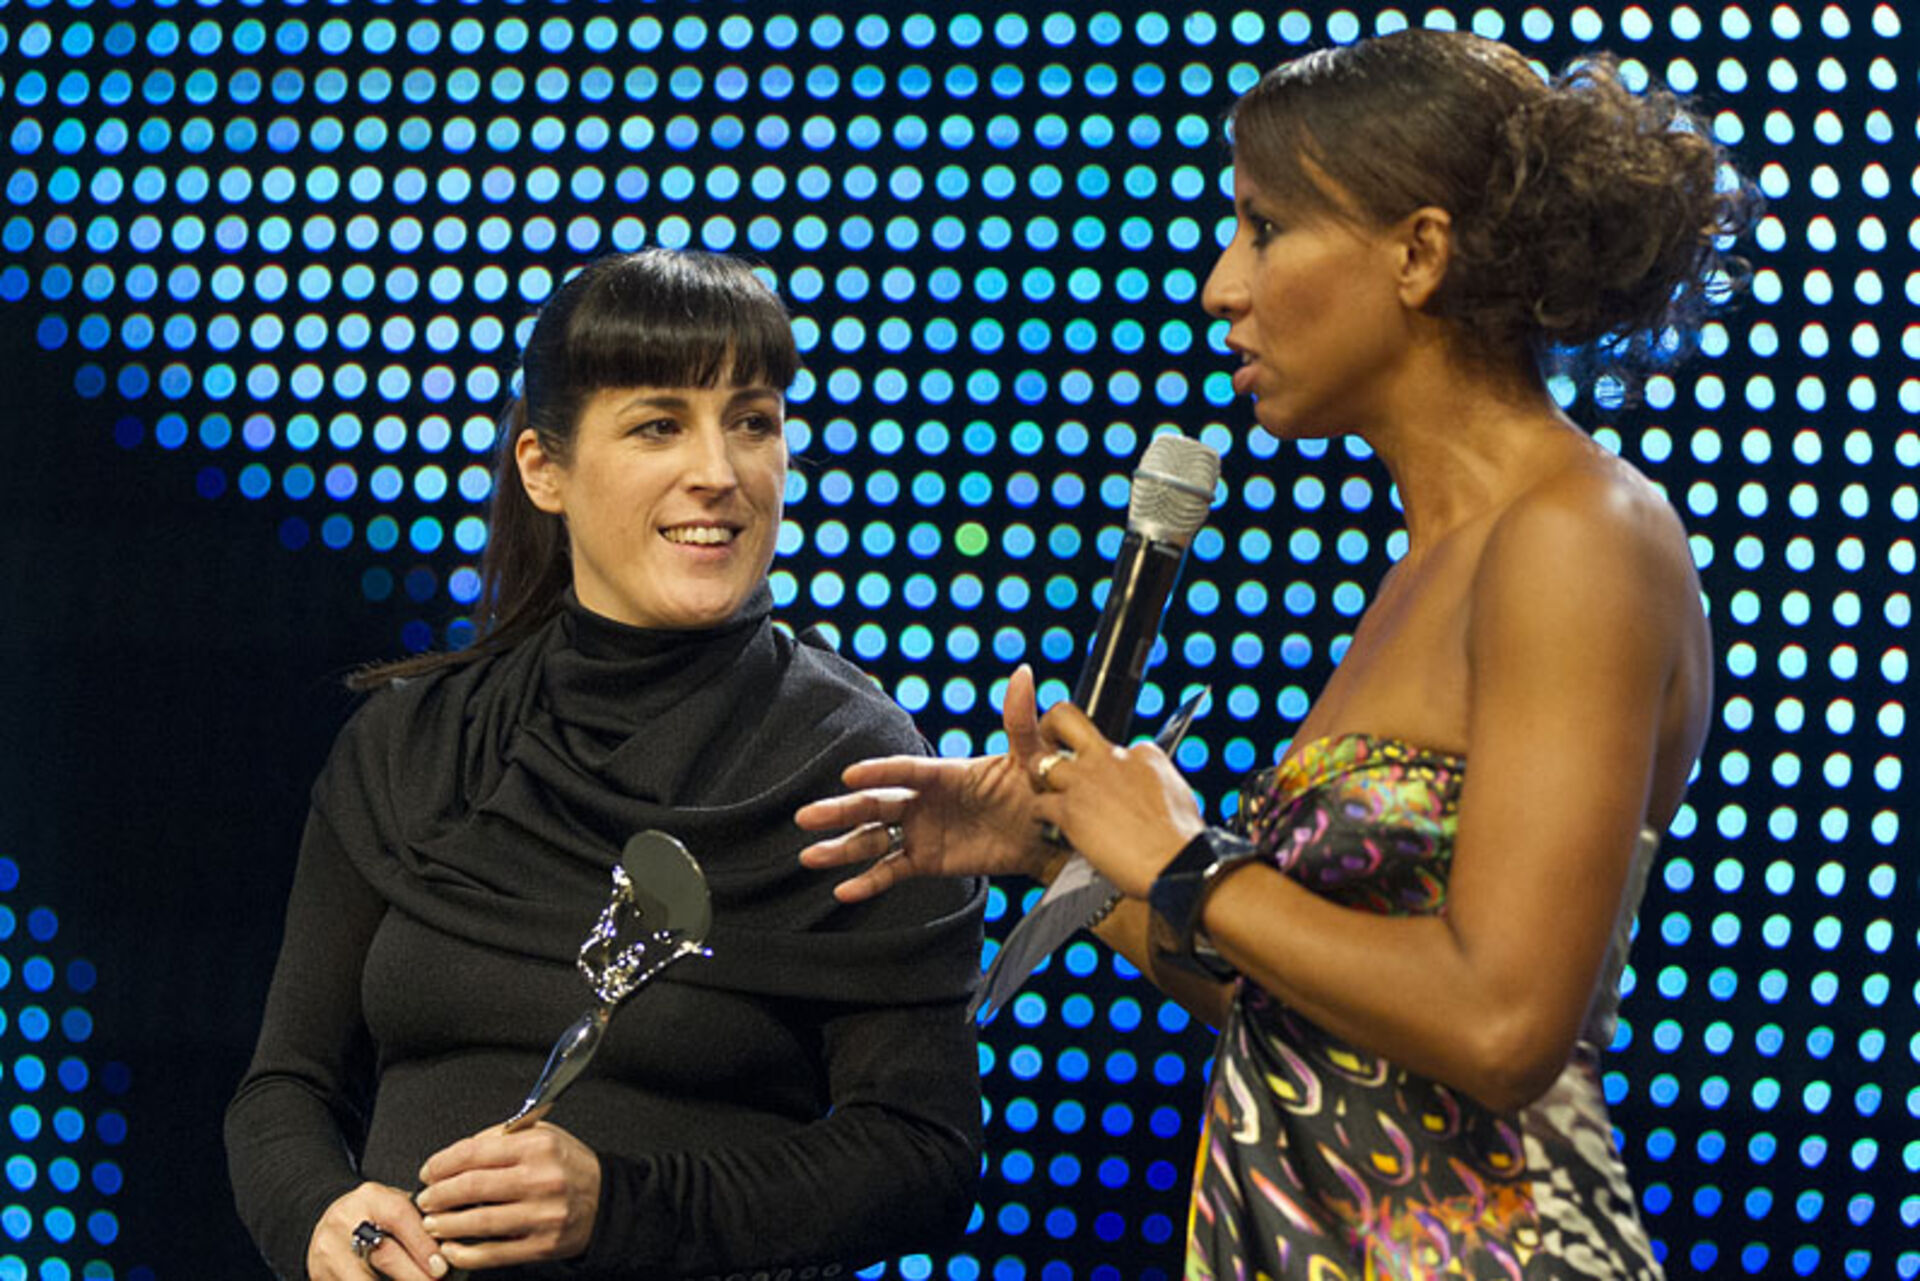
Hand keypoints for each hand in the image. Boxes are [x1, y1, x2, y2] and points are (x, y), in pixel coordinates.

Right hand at [307, 1182, 444, 1280]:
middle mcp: (346, 1222)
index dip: (423, 1246)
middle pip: (384, 1255)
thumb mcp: (394, 1204)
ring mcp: (329, 1251)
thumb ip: (419, 1219)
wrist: (328, 1219)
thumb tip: (453, 1247)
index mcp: (372, 1198)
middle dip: (415, 1276)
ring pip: (366, 1279)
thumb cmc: (373, 1214)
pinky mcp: (320, 1274)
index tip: (441, 1268)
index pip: (399, 1218)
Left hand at [415, 1122, 600, 1269]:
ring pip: (479, 1222)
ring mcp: (542, 1215)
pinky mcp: (541, 1245)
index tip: (428, 1172)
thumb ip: (503, 1138)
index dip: (442, 1163)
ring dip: (446, 1224)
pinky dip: (465, 1252)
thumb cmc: (569, 1166)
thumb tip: (459, 1152)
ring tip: (432, 1223)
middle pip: (472, 1187)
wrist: (606, 1202)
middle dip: (438, 1195)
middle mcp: (541, 1179)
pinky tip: (452, 1247)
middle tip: (425, 1199)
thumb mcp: (544, 1136)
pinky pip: (493, 1253)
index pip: (475, 1152)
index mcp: (539, 1146)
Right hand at [797, 664, 1059, 899]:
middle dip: (840, 811)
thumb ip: (1019, 720)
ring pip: (873, 839)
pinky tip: (843, 891)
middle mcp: (923, 800)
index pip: (904, 771)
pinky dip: (869, 881)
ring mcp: (921, 831)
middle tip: (805, 816)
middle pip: (875, 804)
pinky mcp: (927, 861)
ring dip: (842, 848)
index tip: (850, 774)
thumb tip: (1023, 673)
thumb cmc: (1039, 787)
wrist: (1048, 832)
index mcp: (943, 773)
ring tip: (808, 856)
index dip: (879, 772)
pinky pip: (892, 870)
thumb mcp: (1031, 756)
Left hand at [1029, 699, 1205, 899]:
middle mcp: (1110, 759)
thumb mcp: (1178, 796)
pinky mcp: (1070, 811)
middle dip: (1051, 726)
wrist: (1179, 865)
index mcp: (1142, 754)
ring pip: (1040, 762)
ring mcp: (1086, 782)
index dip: (1103, 761)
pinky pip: (1039, 805)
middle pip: (1065, 718)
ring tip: (1044, 792)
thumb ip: (1156, 786)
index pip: (1112, 744)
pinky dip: (1039, 817)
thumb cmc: (1183, 841)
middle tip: (1048, 744)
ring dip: (1037, 777)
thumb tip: (1153, 793)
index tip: (1103, 779)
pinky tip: (1048, 826)